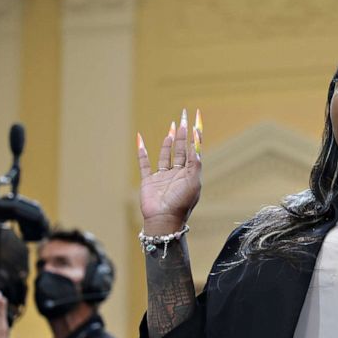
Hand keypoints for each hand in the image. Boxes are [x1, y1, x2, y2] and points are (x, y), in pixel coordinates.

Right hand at [137, 109, 201, 234]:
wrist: (163, 220)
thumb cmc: (181, 203)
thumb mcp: (193, 183)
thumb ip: (194, 164)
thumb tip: (196, 147)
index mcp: (190, 174)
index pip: (193, 150)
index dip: (195, 136)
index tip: (196, 121)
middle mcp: (177, 174)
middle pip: (180, 149)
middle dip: (182, 134)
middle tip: (183, 117)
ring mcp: (162, 177)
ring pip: (165, 155)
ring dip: (168, 142)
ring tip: (172, 128)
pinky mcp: (148, 181)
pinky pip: (144, 164)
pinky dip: (142, 152)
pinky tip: (140, 140)